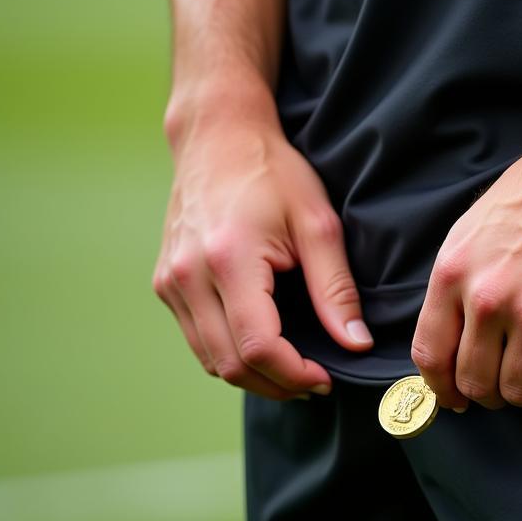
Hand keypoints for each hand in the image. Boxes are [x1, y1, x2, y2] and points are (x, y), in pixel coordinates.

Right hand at [152, 76, 373, 399]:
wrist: (216, 136)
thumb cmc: (272, 172)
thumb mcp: (318, 224)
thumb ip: (336, 289)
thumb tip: (356, 344)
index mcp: (228, 260)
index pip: (257, 347)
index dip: (294, 375)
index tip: (327, 378)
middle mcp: (188, 277)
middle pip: (229, 364)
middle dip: (276, 384)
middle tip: (316, 382)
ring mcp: (170, 282)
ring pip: (209, 359)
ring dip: (252, 375)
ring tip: (294, 370)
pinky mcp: (166, 283)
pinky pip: (198, 338)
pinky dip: (230, 353)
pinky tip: (264, 345)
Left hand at [412, 115, 521, 410]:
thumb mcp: (472, 229)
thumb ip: (457, 283)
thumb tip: (450, 334)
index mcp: (454, 274)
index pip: (431, 354)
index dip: (441, 389)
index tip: (455, 399)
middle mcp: (489, 298)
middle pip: (475, 381)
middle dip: (487, 395)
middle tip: (503, 388)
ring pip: (520, 390)